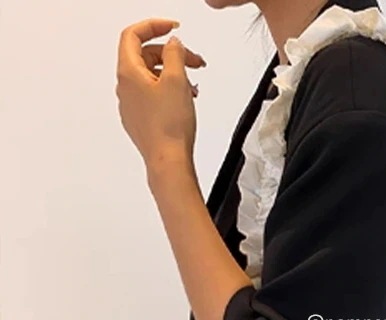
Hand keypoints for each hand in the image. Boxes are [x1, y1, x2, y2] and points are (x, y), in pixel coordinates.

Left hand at [116, 19, 206, 170]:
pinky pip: (152, 95)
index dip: (153, 26)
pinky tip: (185, 100)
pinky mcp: (141, 119)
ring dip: (172, 73)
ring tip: (193, 85)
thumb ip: (175, 54)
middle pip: (144, 56)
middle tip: (193, 60)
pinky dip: (169, 90)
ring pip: (150, 76)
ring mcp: (131, 105)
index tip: (173, 27)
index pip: (133, 35)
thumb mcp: (176, 80)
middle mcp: (125, 87)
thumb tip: (173, 43)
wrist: (168, 161)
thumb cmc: (169, 127)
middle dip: (170, 54)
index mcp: (128, 72)